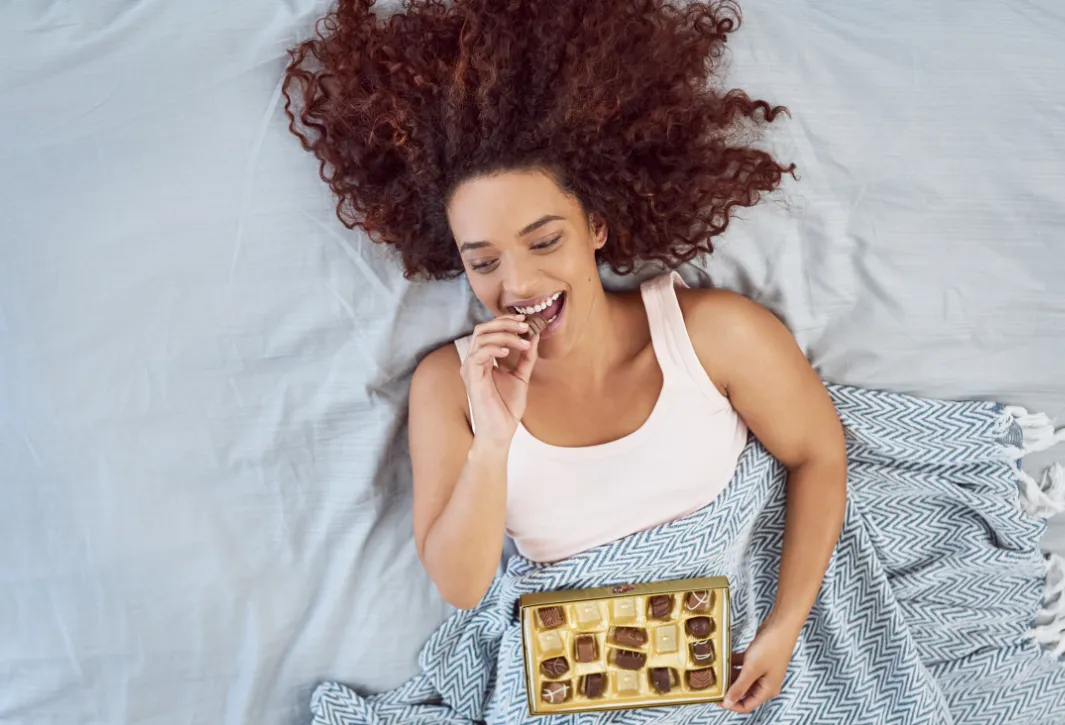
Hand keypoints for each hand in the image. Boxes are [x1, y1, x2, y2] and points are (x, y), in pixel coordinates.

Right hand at [460, 315, 539, 446]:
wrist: (500, 431)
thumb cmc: (506, 408)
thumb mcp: (521, 377)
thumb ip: (526, 358)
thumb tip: (533, 336)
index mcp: (482, 360)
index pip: (489, 331)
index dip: (505, 322)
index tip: (524, 321)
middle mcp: (473, 362)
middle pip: (482, 329)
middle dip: (505, 324)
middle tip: (524, 326)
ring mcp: (470, 369)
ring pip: (481, 337)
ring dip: (505, 335)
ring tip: (523, 342)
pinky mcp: (472, 378)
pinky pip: (478, 354)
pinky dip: (494, 348)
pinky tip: (508, 352)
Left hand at [720, 620, 798, 714]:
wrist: (781, 625)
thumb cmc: (770, 648)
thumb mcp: (751, 669)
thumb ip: (739, 687)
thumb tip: (727, 703)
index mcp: (767, 691)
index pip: (747, 705)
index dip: (731, 704)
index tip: (715, 698)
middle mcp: (765, 683)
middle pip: (743, 692)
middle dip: (728, 688)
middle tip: (713, 683)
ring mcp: (762, 671)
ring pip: (742, 678)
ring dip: (729, 675)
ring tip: (715, 670)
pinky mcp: (758, 660)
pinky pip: (743, 666)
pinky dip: (734, 663)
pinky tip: (724, 658)